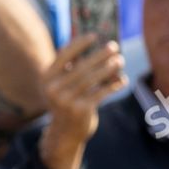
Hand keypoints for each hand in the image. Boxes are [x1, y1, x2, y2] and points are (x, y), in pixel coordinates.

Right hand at [37, 35, 124, 168]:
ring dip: (109, 68)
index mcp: (46, 78)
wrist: (65, 132)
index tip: (95, 36)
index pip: (63, 56)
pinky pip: (100, 93)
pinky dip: (113, 85)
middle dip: (100, 55)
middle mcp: (53, 89)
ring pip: (92, 79)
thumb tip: (92, 43)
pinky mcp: (80, 111)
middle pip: (81, 67)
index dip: (79, 44)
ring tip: (120, 61)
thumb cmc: (67, 100)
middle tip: (114, 46)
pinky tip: (122, 80)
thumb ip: (71, 66)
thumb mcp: (62, 84)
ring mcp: (66, 101)